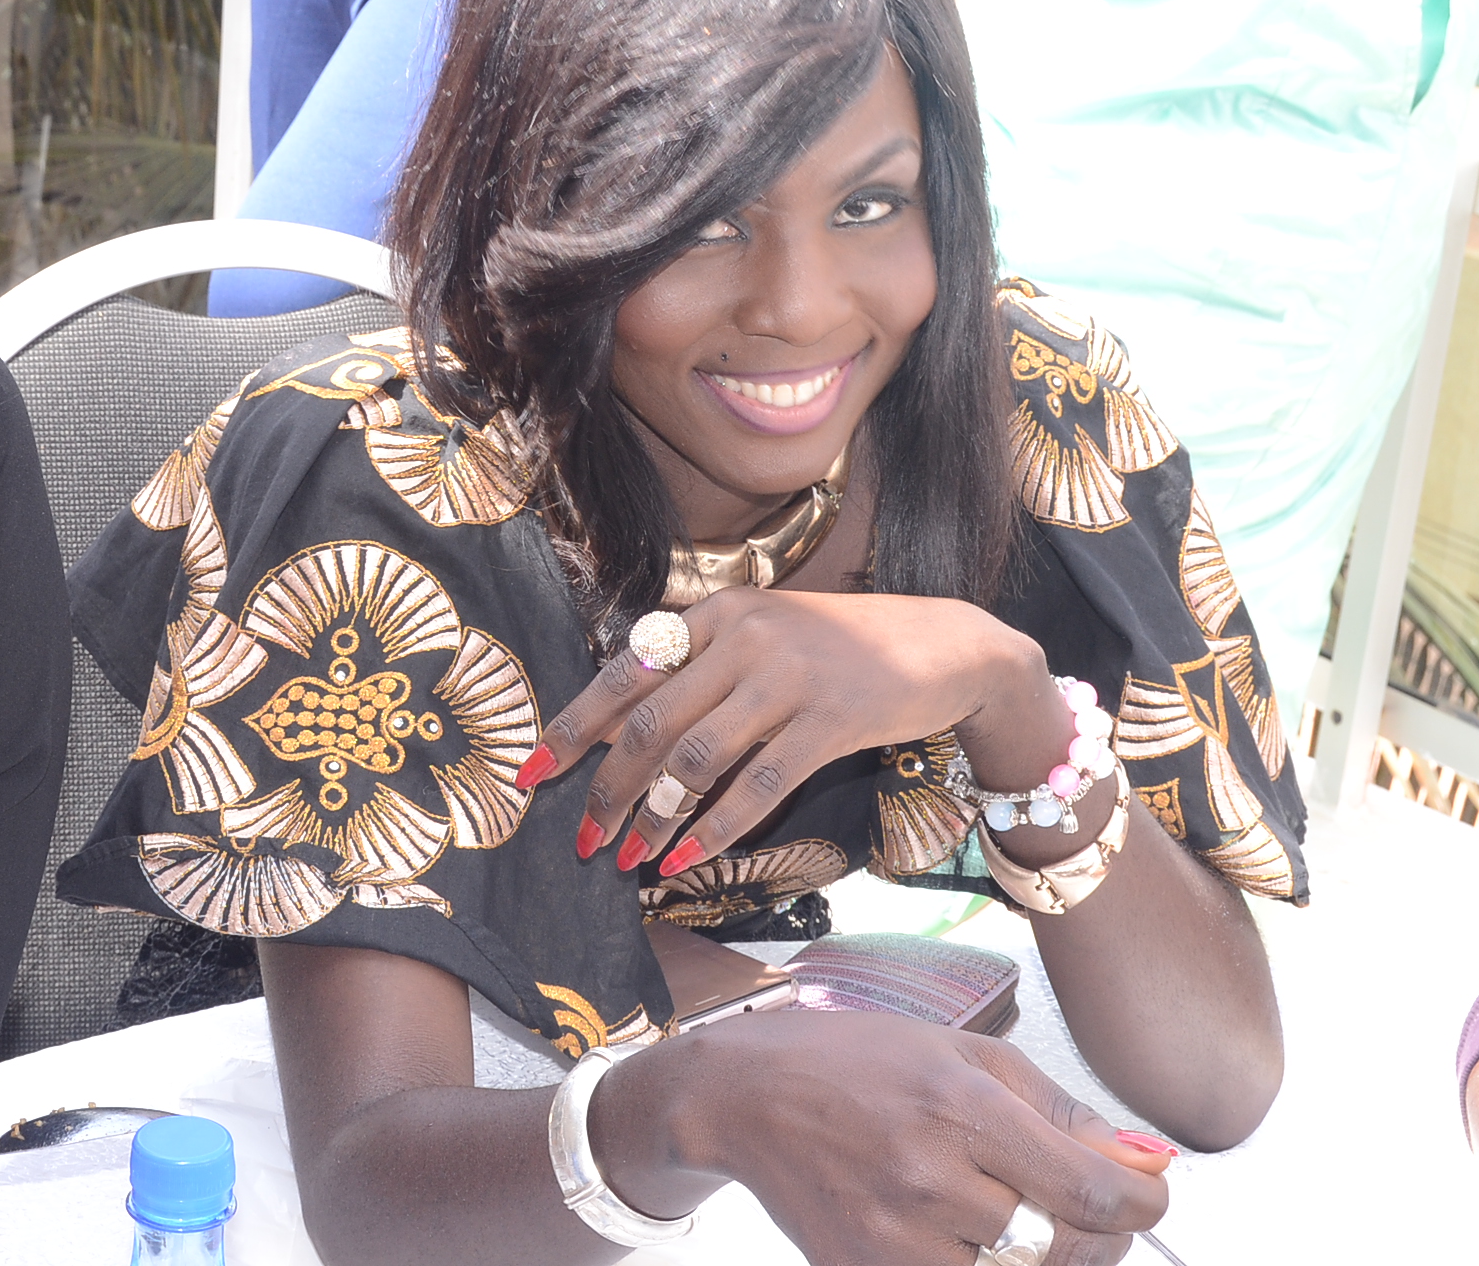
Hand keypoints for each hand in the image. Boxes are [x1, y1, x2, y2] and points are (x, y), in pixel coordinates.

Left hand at [530, 587, 1069, 872]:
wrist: (945, 645)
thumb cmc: (841, 648)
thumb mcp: (763, 635)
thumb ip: (700, 669)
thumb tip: (621, 731)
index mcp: (718, 614)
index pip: (626, 673)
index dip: (574, 727)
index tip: (533, 771)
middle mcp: (745, 638)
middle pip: (651, 723)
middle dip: (607, 788)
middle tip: (582, 838)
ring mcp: (788, 678)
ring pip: (696, 759)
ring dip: (653, 818)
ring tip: (627, 858)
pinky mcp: (830, 721)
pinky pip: (758, 786)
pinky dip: (713, 831)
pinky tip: (685, 863)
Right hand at [601, 1009, 1169, 1265]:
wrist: (747, 1096)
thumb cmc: (863, 1063)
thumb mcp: (968, 1056)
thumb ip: (1064, 1113)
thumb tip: (1150, 1164)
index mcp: (963, 1108)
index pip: (1095, 1195)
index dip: (1142, 1205)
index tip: (1143, 1194)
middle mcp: (931, 1179)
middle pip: (1063, 1248)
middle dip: (1084, 1230)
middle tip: (1062, 1199)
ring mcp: (895, 1239)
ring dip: (1019, 1250)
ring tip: (980, 1201)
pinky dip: (965, 1260)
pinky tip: (939, 1222)